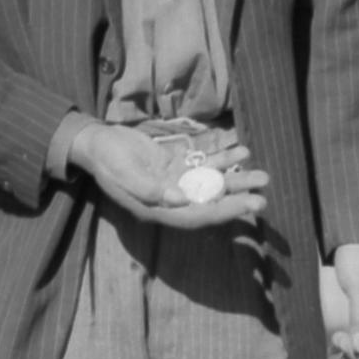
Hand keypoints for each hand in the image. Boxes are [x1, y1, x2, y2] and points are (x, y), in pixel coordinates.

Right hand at [69, 121, 267, 229]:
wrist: (95, 142)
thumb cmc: (105, 159)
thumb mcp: (122, 172)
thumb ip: (148, 187)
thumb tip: (180, 199)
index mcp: (157, 208)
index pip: (196, 216)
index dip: (223, 212)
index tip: (247, 206)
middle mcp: (170, 200)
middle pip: (209, 203)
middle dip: (236, 200)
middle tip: (263, 197)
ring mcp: (175, 183)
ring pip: (211, 184)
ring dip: (236, 180)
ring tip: (262, 176)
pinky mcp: (175, 166)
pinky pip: (203, 165)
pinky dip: (222, 160)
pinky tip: (241, 152)